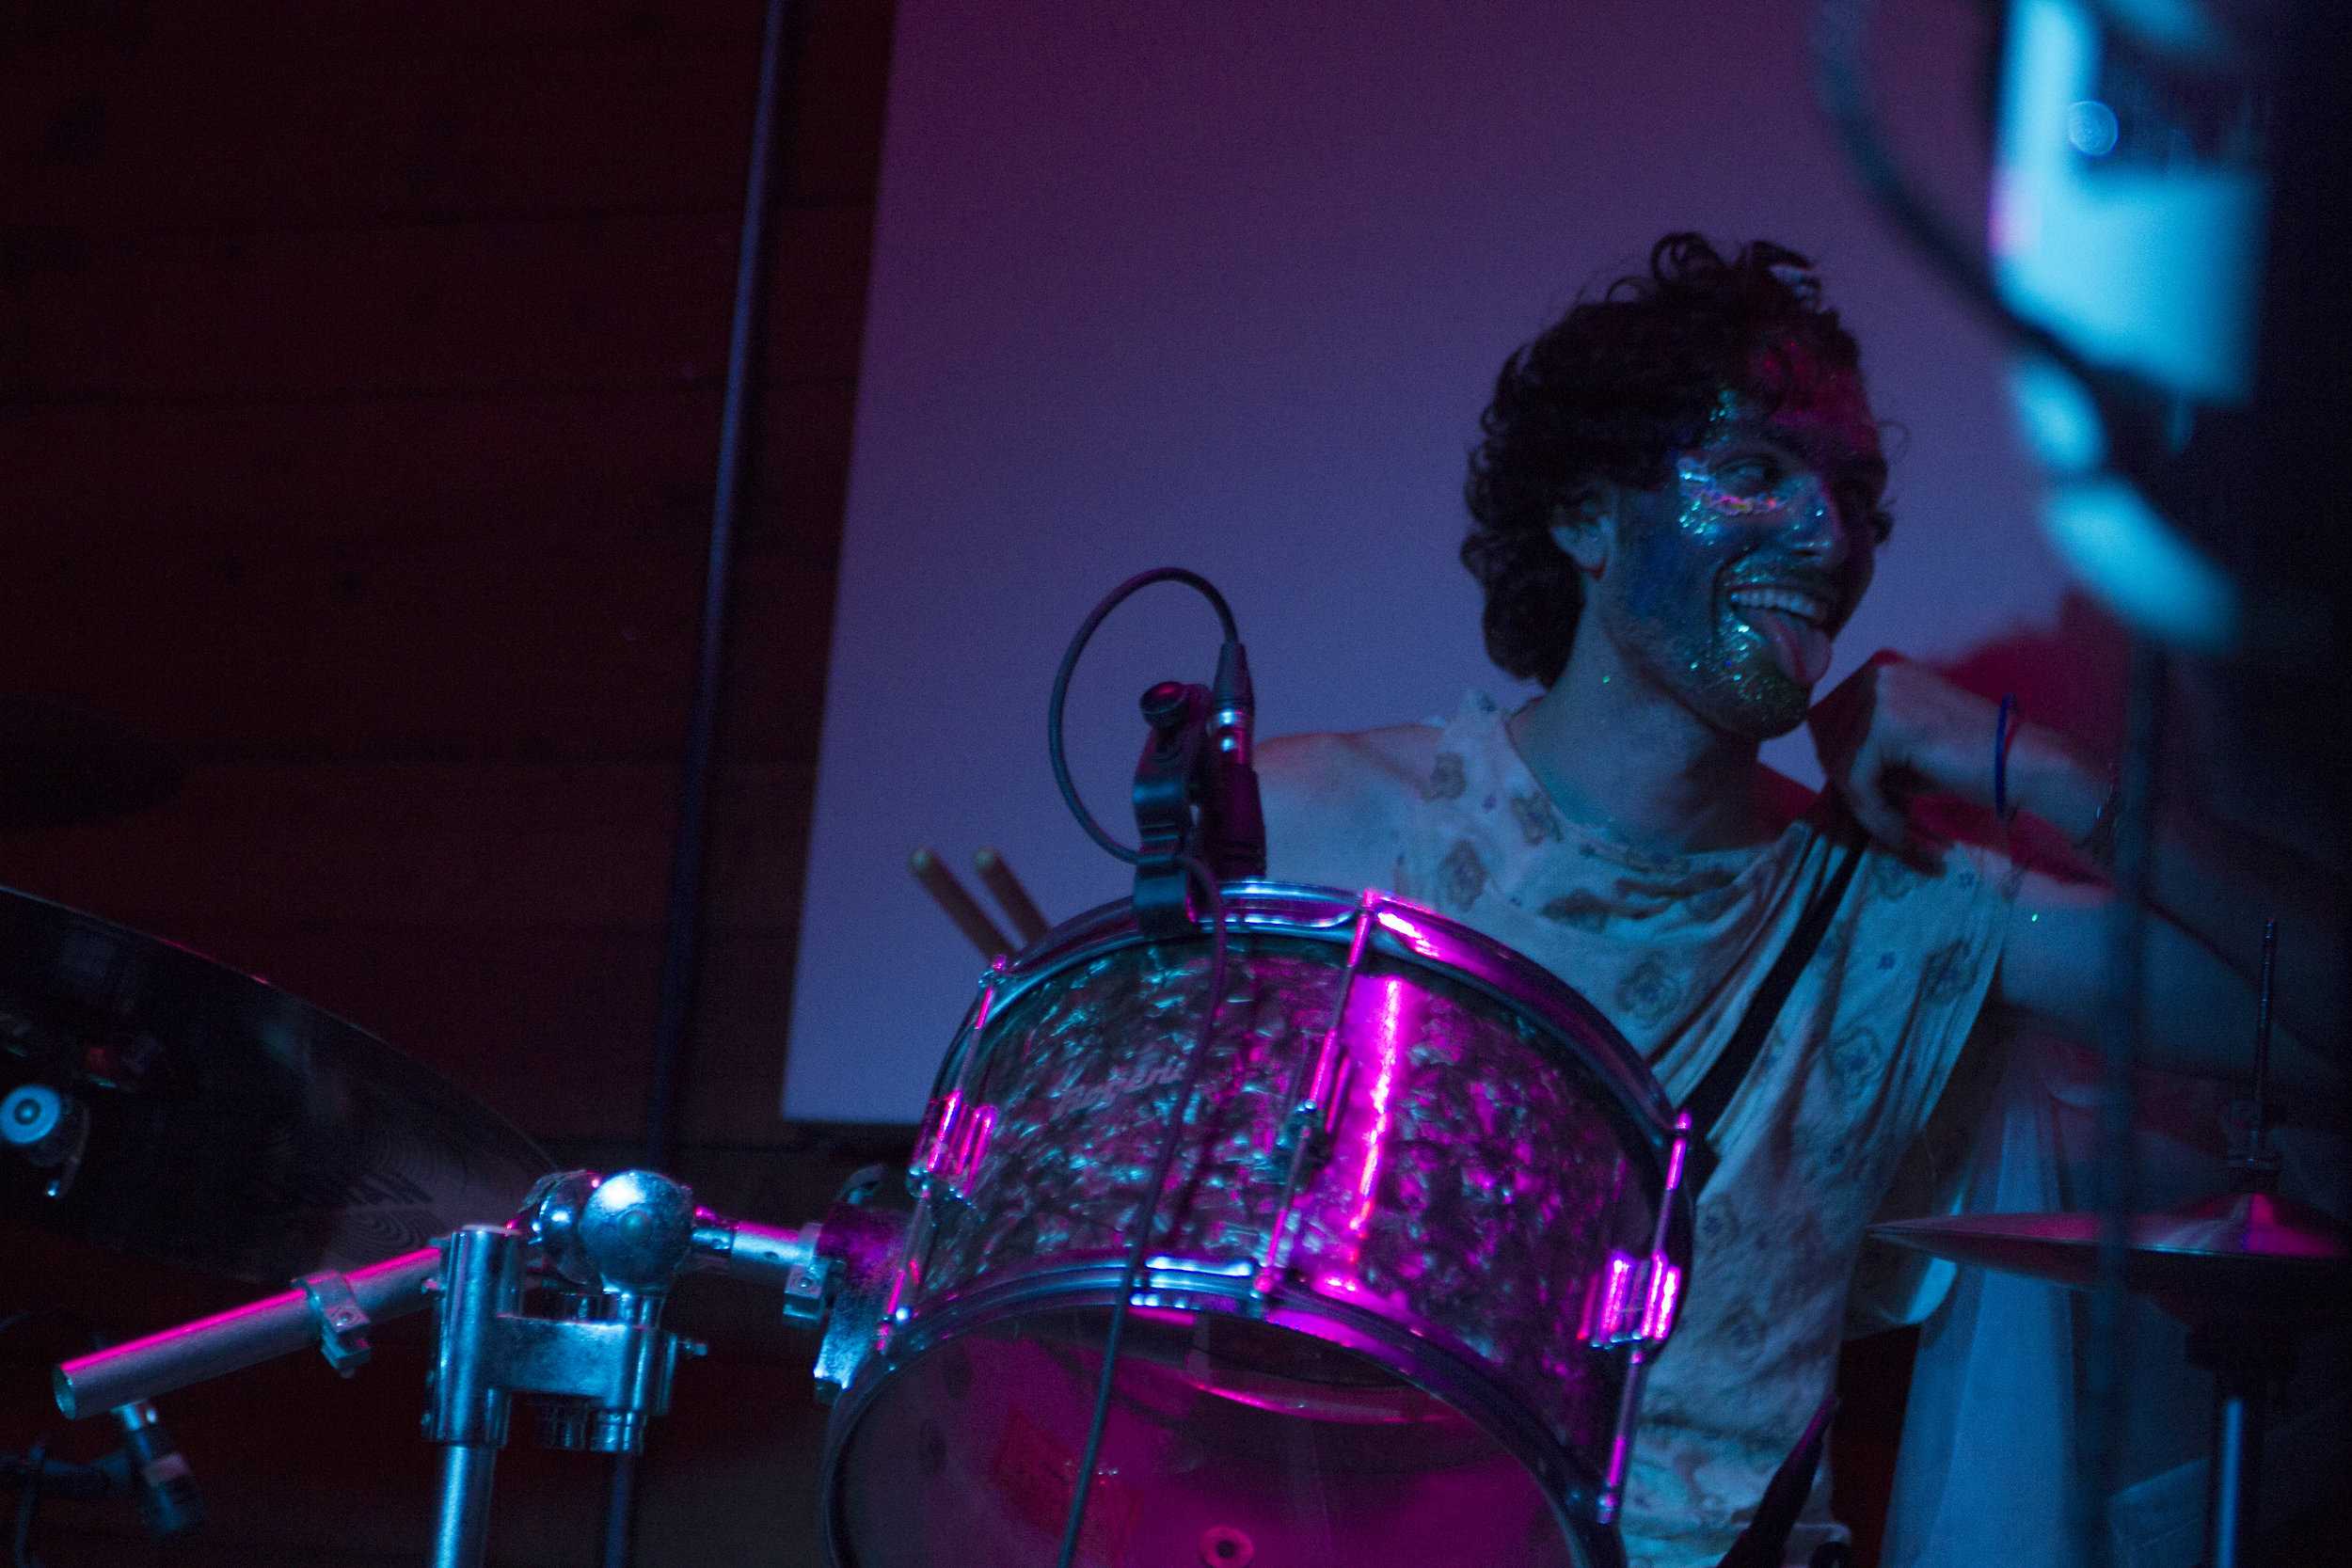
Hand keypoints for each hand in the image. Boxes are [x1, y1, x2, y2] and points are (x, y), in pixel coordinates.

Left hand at [1806, 652, 2000, 859]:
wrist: (2026, 765)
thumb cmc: (1969, 763)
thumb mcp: (1899, 751)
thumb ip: (1859, 751)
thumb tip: (1823, 769)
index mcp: (1875, 672)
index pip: (1823, 725)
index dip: (1842, 772)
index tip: (1876, 808)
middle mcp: (1872, 673)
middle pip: (1823, 744)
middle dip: (1852, 791)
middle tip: (1891, 826)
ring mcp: (1879, 692)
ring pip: (1838, 767)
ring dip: (1868, 811)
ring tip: (1905, 837)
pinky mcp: (1887, 723)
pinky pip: (1858, 782)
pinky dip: (1879, 817)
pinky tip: (1908, 837)